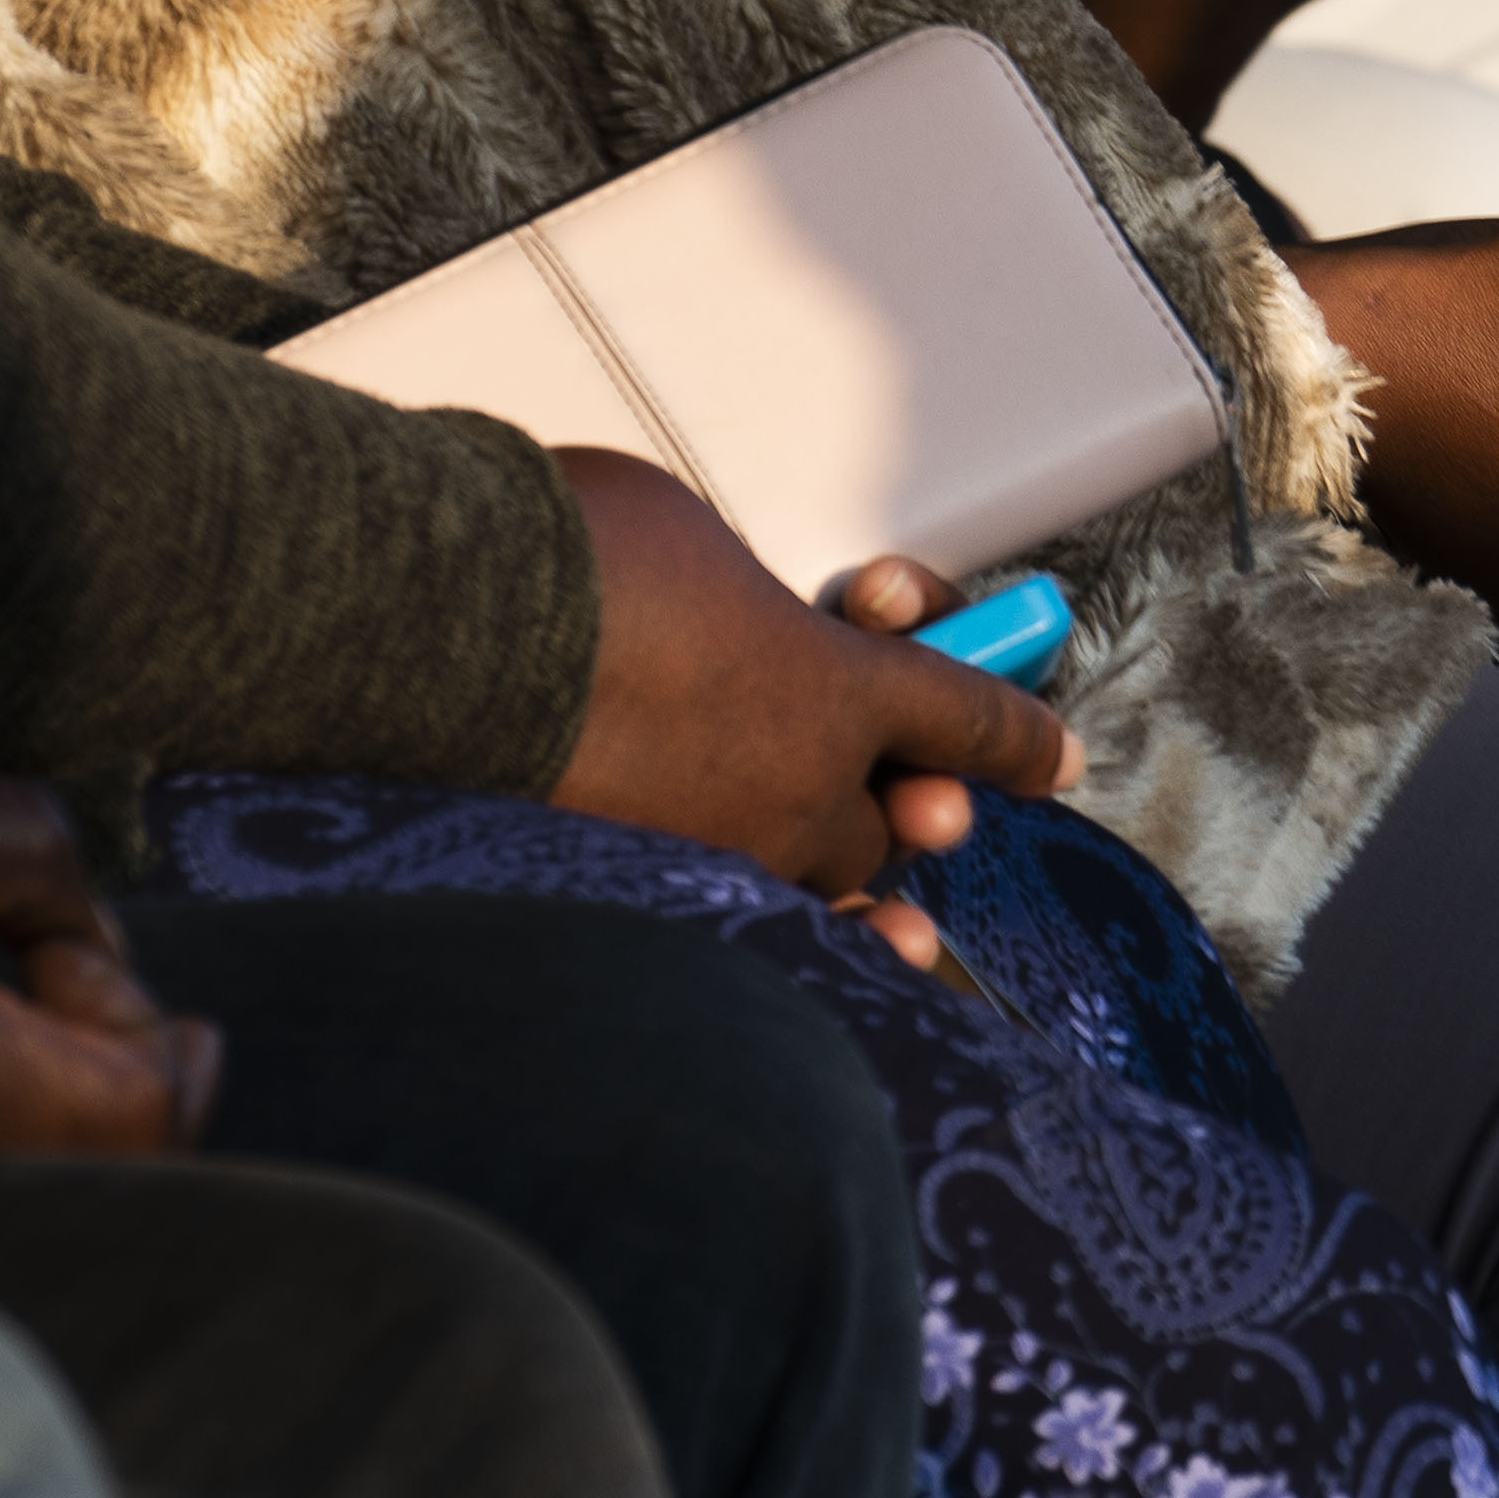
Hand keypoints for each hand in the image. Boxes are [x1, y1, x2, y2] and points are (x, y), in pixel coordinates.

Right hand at [547, 451, 1071, 973]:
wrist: (443, 631)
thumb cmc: (572, 559)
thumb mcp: (700, 547)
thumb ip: (751, 612)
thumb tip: (741, 637)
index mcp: (833, 689)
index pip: (960, 716)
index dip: (1015, 736)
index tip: (1054, 757)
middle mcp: (791, 793)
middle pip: (878, 823)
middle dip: (896, 804)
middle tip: (913, 793)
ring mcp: (711, 860)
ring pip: (799, 883)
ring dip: (832, 876)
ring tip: (879, 909)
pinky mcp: (631, 896)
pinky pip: (717, 921)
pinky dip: (748, 926)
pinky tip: (771, 951)